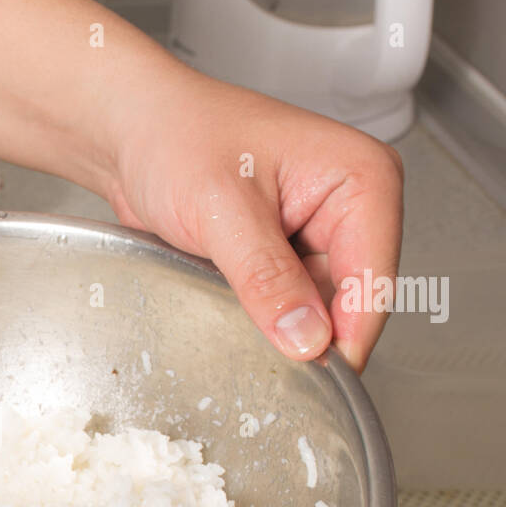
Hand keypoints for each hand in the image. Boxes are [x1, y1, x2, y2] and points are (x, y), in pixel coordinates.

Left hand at [106, 66, 403, 371]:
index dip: (348, 334)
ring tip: (231, 305)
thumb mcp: (222, 210)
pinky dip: (260, 319)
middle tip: (259, 349)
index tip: (312, 374)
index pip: (374, 279)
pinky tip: (228, 305)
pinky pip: (287, 308)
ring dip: (278, 326)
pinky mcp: (286, 257)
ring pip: (317, 312)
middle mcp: (351, 207)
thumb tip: (307, 339)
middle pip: (351, 303)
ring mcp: (318, 235)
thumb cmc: (175, 136)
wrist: (131, 133)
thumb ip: (267, 279)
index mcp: (362, 179)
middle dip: (309, 333)